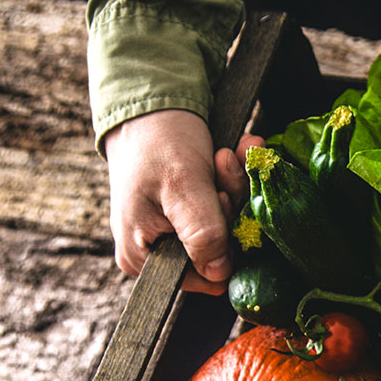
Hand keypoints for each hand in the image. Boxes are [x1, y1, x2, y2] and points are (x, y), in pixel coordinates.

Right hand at [102, 109, 262, 293]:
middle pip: (219, 250)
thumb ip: (201, 233)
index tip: (224, 198)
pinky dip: (233, 181)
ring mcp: (174, 234)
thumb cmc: (156, 141)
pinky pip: (224, 208)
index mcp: (144, 257)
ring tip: (226, 153)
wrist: (150, 104)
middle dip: (231, 204)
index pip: (206, 277)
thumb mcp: (183, 186)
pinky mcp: (190, 215)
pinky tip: (234, 152)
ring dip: (236, 186)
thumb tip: (219, 274)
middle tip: (224, 164)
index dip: (225, 242)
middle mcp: (157, 253)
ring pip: (227, 227)